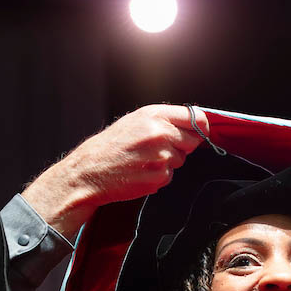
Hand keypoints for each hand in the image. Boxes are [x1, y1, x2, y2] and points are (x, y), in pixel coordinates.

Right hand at [23, 105, 207, 237]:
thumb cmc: (111, 146)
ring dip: (168, 162)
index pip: (196, 118)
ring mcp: (161, 156)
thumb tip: (193, 125)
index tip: (201, 132)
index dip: (201, 127)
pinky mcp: (159, 176)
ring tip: (143, 160)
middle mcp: (160, 133)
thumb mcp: (135, 121)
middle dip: (181, 146)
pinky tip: (140, 172)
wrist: (89, 171)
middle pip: (193, 141)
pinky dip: (158, 176)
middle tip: (157, 149)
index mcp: (154, 115)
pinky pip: (169, 176)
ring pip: (180, 160)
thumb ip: (163, 120)